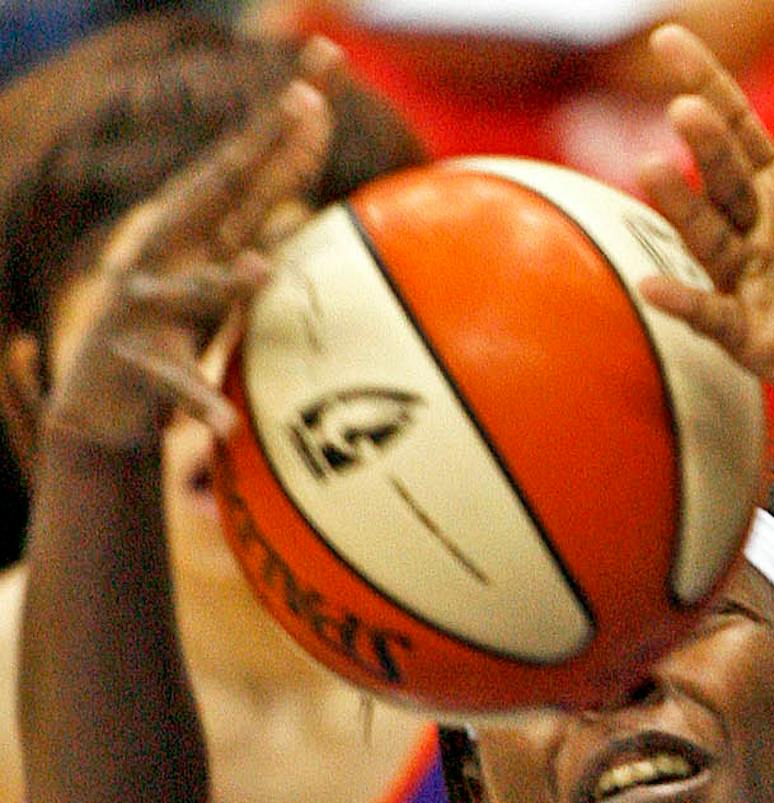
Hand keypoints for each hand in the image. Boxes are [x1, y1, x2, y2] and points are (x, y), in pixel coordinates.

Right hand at [41, 43, 336, 452]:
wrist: (104, 400)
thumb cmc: (177, 321)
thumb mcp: (226, 260)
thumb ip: (267, 206)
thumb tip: (314, 140)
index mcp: (197, 225)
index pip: (251, 160)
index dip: (288, 116)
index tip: (327, 64)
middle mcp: (169, 250)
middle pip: (222, 189)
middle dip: (263, 144)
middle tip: (305, 102)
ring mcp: (148, 305)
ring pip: (192, 290)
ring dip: (225, 280)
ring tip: (259, 267)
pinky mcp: (139, 364)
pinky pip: (175, 385)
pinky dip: (196, 403)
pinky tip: (219, 426)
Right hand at [635, 25, 773, 431]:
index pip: (737, 127)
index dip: (705, 82)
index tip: (668, 36)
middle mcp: (756, 231)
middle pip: (722, 179)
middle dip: (703, 146)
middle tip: (685, 110)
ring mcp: (751, 283)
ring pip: (708, 239)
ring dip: (680, 206)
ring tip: (651, 165)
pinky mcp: (756, 337)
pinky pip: (714, 318)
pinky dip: (685, 304)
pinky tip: (655, 285)